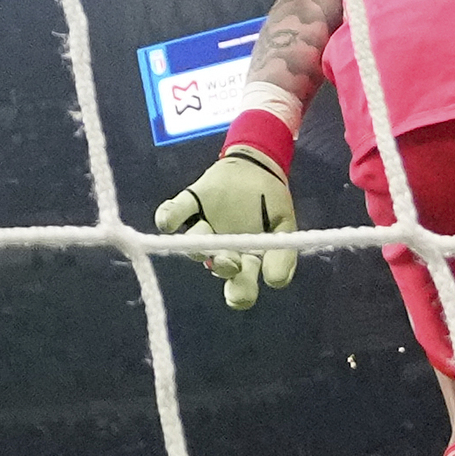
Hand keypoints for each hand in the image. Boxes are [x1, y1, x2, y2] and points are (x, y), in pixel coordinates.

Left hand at [154, 147, 297, 310]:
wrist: (256, 164)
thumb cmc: (272, 199)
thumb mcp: (286, 225)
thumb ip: (284, 253)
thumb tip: (274, 282)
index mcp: (248, 258)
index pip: (242, 285)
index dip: (241, 291)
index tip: (242, 287)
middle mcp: (222, 248)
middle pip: (217, 267)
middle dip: (221, 268)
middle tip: (226, 261)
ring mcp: (203, 227)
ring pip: (193, 244)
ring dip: (197, 243)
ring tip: (206, 230)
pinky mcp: (187, 205)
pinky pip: (171, 215)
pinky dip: (168, 219)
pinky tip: (169, 222)